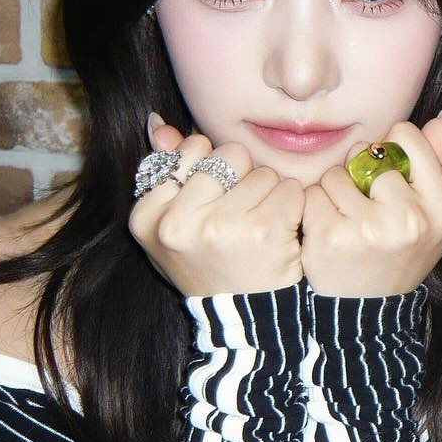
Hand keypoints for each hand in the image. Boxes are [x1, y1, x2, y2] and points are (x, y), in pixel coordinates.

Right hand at [128, 114, 303, 295]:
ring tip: (259, 228)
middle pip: (229, 155)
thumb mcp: (176, 225)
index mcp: (148, 218)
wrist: (248, 319)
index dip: (213, 172)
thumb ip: (168, 169)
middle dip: (242, 178)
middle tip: (240, 216)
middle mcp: (178, 223)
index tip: (214, 205)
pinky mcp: (264, 231)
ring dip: (270, 195)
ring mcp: (221, 227)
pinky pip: (290, 189)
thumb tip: (158, 122)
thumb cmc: (212, 263)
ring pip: (263, 172)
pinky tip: (280, 233)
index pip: (192, 150)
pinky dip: (293, 206)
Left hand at [300, 109, 441, 296]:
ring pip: (337, 173)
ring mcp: (370, 230)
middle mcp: (410, 219)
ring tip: (346, 221)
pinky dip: (315, 208)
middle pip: (368, 154)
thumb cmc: (398, 254)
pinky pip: (313, 194)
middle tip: (366, 209)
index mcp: (441, 208)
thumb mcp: (429, 215)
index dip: (390, 153)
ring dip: (335, 192)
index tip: (388, 181)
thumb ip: (436, 162)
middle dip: (360, 174)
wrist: (367, 312)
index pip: (406, 138)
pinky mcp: (332, 238)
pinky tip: (327, 231)